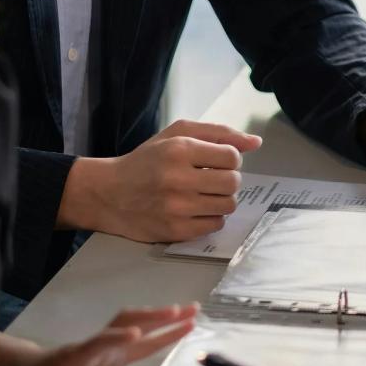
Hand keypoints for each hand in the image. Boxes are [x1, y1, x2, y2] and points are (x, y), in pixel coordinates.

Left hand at [0, 305, 198, 365]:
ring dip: (164, 317)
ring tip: (193, 309)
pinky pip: (143, 338)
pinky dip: (163, 330)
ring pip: (139, 325)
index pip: (97, 344)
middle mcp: (97, 344)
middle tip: (180, 310)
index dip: (115, 339)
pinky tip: (183, 324)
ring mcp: (109, 345)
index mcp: (77, 356)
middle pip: (126, 325)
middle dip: (153, 317)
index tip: (135, 334)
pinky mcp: (118, 351)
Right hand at [60, 121, 261, 241]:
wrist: (110, 193)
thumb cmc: (147, 160)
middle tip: (210, 179)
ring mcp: (176, 208)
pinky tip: (194, 209)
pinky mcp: (175, 231)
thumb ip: (218, 133)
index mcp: (179, 149)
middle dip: (227, 179)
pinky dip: (210, 217)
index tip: (216, 161)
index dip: (229, 159)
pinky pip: (215, 225)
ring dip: (221, 199)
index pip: (232, 156)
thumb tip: (256, 143)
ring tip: (203, 194)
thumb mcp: (176, 134)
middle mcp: (177, 178)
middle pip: (233, 182)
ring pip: (228, 205)